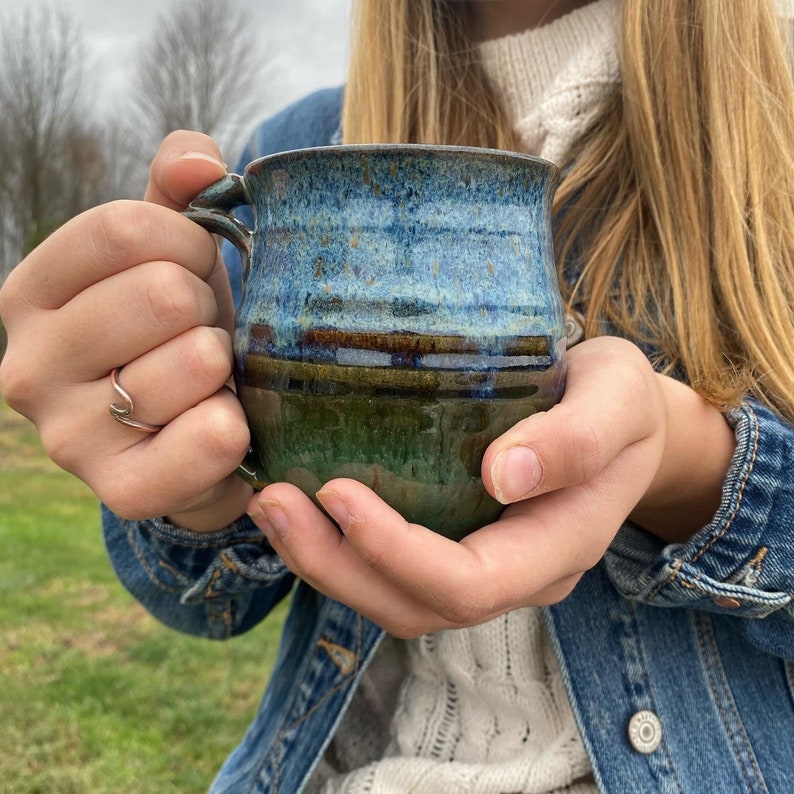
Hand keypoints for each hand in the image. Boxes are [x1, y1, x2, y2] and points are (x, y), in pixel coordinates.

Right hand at [0, 131, 252, 529]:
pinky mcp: (121, 491)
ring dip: (225, 368)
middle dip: (209, 309)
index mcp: (31, 294)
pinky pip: (212, 438)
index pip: (125, 229)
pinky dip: (238, 426)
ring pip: (195, 362)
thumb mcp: (169, 257)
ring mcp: (68, 436)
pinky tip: (223, 427)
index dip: (188, 244)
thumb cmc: (178, 336)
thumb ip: (175, 196)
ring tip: (209, 384)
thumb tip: (199, 158)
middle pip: (161, 293)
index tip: (197, 271)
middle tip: (205, 335)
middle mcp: (27, 365)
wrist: (188, 438)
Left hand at [246, 337, 674, 636]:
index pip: (468, 583)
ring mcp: (485, 565)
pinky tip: (303, 505)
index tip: (338, 491)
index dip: (396, 552)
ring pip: (394, 600)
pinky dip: (339, 547)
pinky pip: (392, 570)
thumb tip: (505, 474)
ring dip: (324, 563)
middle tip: (274, 501)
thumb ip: (576, 438)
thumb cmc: (621, 401)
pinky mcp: (458, 543)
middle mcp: (516, 574)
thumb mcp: (617, 397)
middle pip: (415, 607)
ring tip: (270, 504)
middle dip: (336, 565)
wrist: (623, 420)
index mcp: (558, 547)